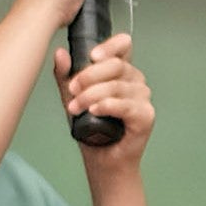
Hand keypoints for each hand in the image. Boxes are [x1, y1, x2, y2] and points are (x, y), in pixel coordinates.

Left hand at [56, 28, 153, 162]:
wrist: (101, 159)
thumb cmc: (90, 127)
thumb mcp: (72, 97)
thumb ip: (65, 75)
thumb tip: (60, 53)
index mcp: (121, 71)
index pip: (123, 45)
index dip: (110, 46)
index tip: (91, 56)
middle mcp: (135, 81)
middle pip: (116, 65)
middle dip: (89, 76)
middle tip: (72, 89)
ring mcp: (142, 98)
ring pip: (117, 86)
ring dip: (91, 95)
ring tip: (74, 108)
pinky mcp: (145, 116)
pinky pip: (126, 105)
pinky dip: (108, 106)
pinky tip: (94, 111)